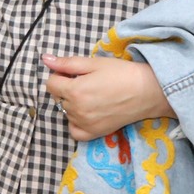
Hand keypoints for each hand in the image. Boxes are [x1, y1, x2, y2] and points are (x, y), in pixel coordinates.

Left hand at [41, 53, 174, 142]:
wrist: (148, 91)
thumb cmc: (122, 74)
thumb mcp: (94, 63)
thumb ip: (67, 63)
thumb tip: (45, 59)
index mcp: (74, 91)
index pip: (50, 84)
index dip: (59, 76)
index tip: (73, 73)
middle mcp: (77, 110)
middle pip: (58, 98)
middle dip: (66, 89)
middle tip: (86, 83)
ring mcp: (86, 124)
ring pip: (66, 113)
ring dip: (72, 104)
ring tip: (91, 96)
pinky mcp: (95, 133)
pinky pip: (74, 131)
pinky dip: (76, 123)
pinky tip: (86, 113)